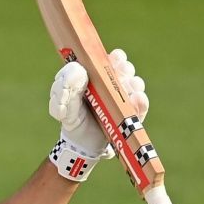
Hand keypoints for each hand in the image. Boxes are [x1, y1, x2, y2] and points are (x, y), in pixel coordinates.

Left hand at [46, 49, 147, 182]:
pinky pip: (141, 105)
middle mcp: (113, 84)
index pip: (110, 60)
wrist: (81, 146)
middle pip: (126, 69)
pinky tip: (135, 99)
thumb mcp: (62, 104)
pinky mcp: (132, 115)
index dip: (115, 57)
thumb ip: (67, 86)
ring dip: (134, 84)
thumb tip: (80, 70)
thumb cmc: (71, 119)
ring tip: (128, 88)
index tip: (115, 59)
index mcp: (97, 75)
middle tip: (122, 73)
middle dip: (125, 69)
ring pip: (136, 84)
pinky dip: (140, 101)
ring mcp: (124, 99)